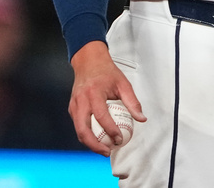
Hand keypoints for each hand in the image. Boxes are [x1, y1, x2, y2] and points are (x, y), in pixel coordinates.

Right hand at [69, 41, 145, 155]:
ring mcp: (74, 105)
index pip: (102, 116)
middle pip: (83, 129)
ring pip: (78, 130)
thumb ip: (133, 102)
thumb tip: (141, 119)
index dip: (111, 130)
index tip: (119, 138)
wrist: (88, 62)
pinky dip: (86, 135)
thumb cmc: (107, 72)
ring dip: (89, 143)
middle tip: (108, 151)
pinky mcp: (72, 108)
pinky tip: (97, 139)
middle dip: (95, 144)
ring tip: (103, 149)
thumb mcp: (123, 84)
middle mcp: (81, 101)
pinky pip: (78, 126)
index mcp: (94, 93)